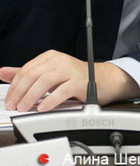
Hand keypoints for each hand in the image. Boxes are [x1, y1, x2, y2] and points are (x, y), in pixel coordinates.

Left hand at [0, 50, 139, 111]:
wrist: (104, 80)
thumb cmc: (76, 78)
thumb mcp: (50, 73)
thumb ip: (27, 73)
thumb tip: (3, 72)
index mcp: (51, 57)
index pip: (26, 70)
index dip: (15, 86)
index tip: (9, 99)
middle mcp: (61, 61)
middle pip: (34, 75)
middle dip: (20, 92)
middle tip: (14, 105)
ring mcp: (71, 70)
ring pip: (45, 81)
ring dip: (32, 96)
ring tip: (24, 108)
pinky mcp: (81, 82)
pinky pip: (62, 91)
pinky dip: (50, 100)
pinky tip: (43, 107)